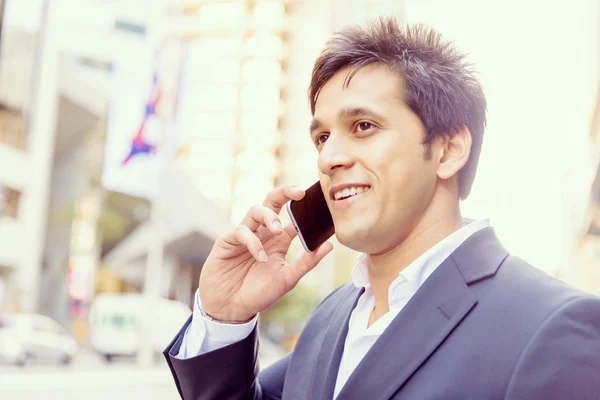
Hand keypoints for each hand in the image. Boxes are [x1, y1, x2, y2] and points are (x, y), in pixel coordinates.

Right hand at [199, 185, 333, 322]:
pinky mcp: (227, 241)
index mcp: (278, 240)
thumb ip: (307, 262)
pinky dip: (253, 242)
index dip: (303, 208)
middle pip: (271, 202)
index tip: (317, 201)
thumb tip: (330, 245)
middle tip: (298, 192)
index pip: (292, 217)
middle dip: (284, 193)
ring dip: (268, 217)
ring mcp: (245, 236)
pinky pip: (241, 232)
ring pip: (255, 211)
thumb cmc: (258, 293)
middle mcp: (262, 234)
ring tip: (277, 230)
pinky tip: (260, 258)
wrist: (232, 309)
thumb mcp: (288, 279)